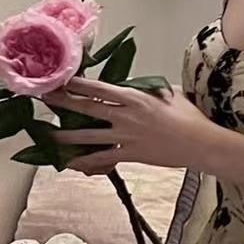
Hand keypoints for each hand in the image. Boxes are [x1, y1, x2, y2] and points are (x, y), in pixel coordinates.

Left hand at [45, 77, 215, 174]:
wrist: (200, 145)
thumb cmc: (189, 117)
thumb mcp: (169, 93)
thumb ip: (149, 88)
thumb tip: (138, 86)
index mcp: (134, 97)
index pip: (98, 88)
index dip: (76, 83)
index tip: (60, 79)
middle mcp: (125, 115)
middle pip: (86, 108)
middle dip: (62, 103)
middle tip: (43, 99)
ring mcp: (126, 136)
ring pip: (89, 136)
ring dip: (66, 136)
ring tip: (49, 136)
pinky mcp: (130, 154)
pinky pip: (103, 158)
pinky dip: (86, 162)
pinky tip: (71, 164)